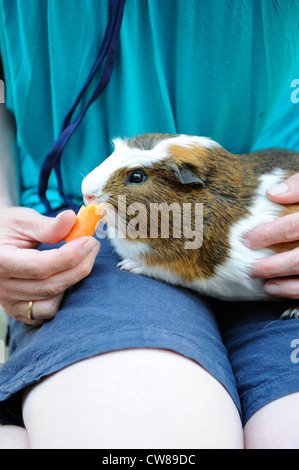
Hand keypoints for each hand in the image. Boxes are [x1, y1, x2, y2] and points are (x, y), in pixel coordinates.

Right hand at [0, 207, 99, 324]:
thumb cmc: (6, 228)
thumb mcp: (22, 220)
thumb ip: (47, 225)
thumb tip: (71, 218)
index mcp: (0, 261)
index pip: (41, 266)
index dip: (70, 256)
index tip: (89, 241)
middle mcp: (2, 287)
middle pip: (50, 286)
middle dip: (80, 267)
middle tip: (93, 246)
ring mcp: (8, 302)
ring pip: (51, 302)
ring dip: (73, 282)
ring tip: (82, 259)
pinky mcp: (17, 310)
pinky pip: (45, 313)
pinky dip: (61, 298)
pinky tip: (67, 277)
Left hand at [244, 173, 298, 298]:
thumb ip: (298, 185)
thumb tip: (272, 194)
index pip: (294, 226)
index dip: (270, 234)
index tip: (248, 240)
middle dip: (273, 265)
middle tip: (251, 267)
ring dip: (285, 284)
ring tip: (264, 283)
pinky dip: (294, 290)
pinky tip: (277, 289)